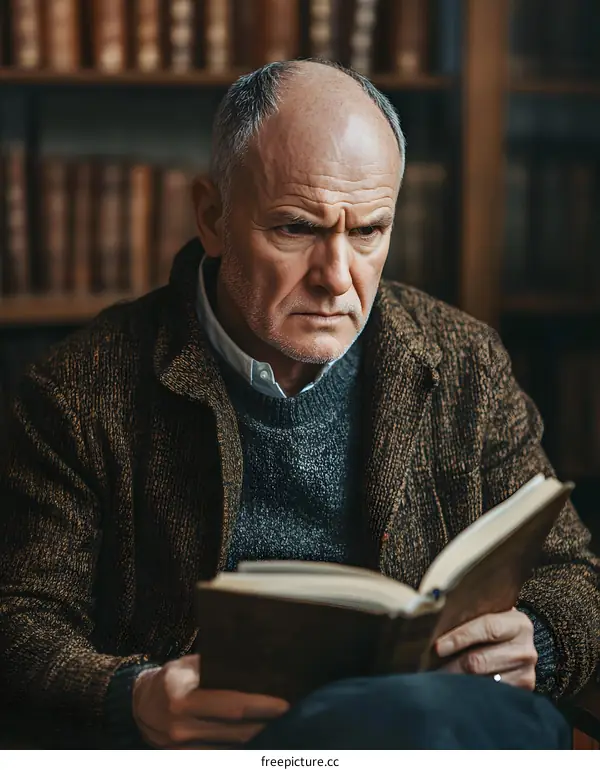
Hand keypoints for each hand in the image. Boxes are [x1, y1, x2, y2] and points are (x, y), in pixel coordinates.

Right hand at [132, 654, 289, 748]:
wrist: (138, 705)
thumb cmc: (170, 679)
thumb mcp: (187, 665)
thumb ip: (214, 668)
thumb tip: (252, 665)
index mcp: (183, 697)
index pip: (231, 705)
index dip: (260, 706)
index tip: (283, 705)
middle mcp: (181, 726)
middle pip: (236, 732)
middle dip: (265, 725)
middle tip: (288, 718)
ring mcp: (181, 748)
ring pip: (230, 750)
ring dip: (255, 742)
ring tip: (277, 731)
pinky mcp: (182, 760)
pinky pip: (217, 757)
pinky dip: (237, 751)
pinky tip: (254, 744)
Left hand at [435, 608, 536, 689]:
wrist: (519, 647)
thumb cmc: (494, 627)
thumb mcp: (489, 616)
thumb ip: (469, 617)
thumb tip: (434, 624)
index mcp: (518, 623)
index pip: (487, 628)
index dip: (460, 637)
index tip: (437, 647)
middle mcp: (525, 650)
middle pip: (480, 661)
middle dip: (450, 666)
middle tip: (427, 669)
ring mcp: (525, 674)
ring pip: (482, 682)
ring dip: (456, 682)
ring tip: (436, 680)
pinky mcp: (521, 693)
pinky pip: (489, 695)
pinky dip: (469, 694)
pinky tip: (454, 690)